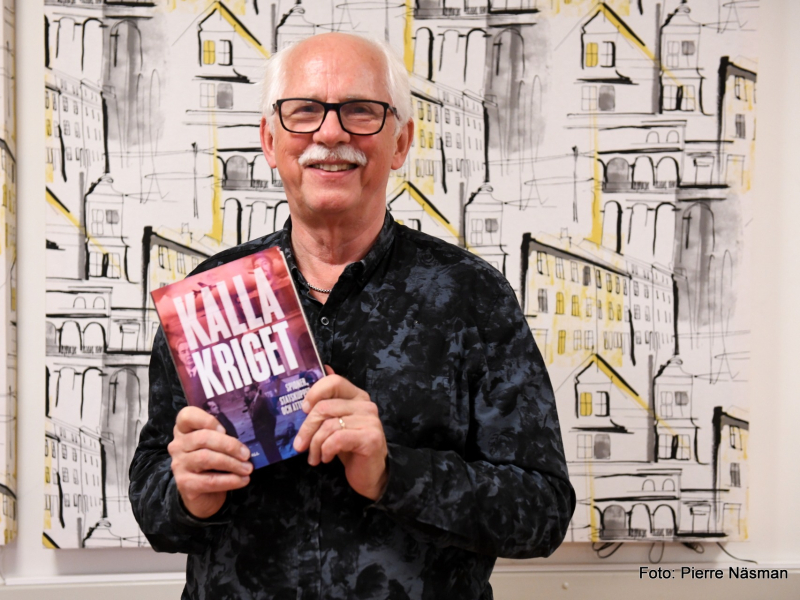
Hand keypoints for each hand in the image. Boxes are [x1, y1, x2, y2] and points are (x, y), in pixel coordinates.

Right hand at [168, 406, 252, 518]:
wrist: (205, 495)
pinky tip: (243, 480)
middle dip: (229, 445)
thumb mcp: (217, 445)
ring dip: (232, 463)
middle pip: (202, 438)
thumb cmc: (214, 464)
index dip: (207, 420)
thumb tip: (247, 433)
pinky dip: (230, 480)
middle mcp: (178, 445)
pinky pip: (209, 481)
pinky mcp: (184, 484)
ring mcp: (179, 465)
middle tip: (246, 454)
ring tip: (248, 468)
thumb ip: (224, 435)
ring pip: (206, 458)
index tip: (225, 429)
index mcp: (184, 430)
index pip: (187, 416)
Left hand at [293, 367, 387, 500]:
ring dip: (315, 444)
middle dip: (307, 428)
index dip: (314, 393)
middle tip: (299, 445)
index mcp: (357, 396)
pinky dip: (326, 450)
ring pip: (328, 425)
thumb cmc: (350, 448)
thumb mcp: (336, 422)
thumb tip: (324, 367)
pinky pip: (337, 439)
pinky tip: (326, 458)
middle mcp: (366, 405)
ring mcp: (370, 421)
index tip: (303, 410)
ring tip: (313, 457)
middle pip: (324, 407)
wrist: (370, 475)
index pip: (333, 382)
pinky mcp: (370, 438)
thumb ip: (330, 400)